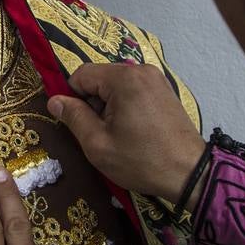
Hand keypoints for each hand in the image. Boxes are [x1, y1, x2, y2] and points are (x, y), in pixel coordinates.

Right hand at [50, 63, 205, 205]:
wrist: (190, 174)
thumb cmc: (141, 160)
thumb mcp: (98, 144)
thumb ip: (74, 117)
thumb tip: (54, 100)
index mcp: (124, 78)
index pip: (81, 74)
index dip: (72, 98)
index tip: (78, 124)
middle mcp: (141, 70)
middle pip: (100, 78)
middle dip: (93, 103)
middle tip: (100, 134)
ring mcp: (156, 79)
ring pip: (116, 86)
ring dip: (109, 107)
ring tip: (118, 135)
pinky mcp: (165, 91)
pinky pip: (134, 91)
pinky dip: (126, 107)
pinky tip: (133, 131)